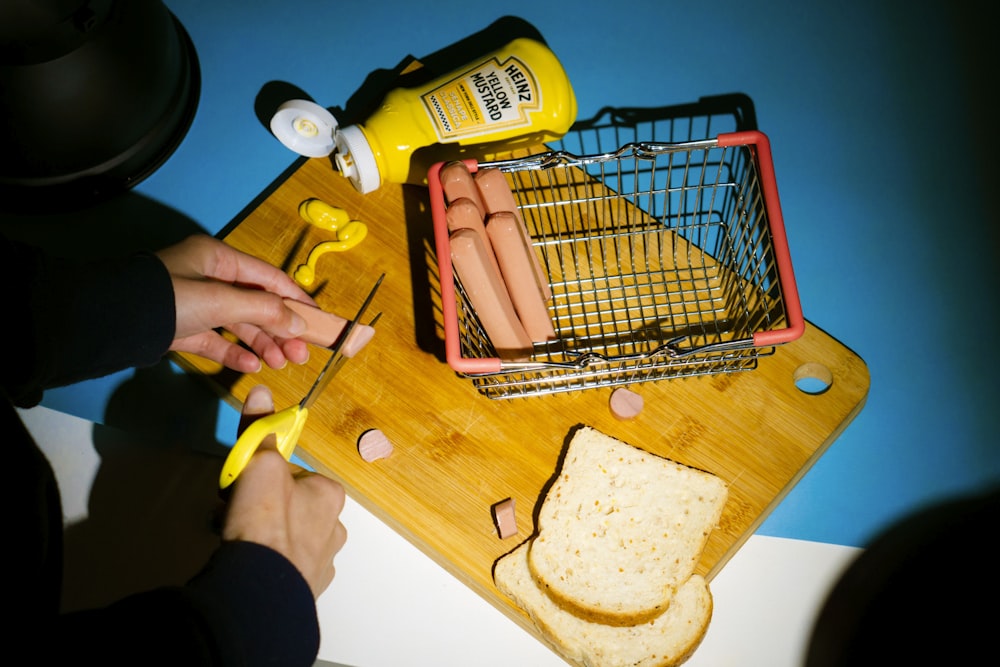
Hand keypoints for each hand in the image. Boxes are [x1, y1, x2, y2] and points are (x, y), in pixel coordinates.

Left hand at [155, 234, 312, 372]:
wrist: (113, 323)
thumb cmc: (170, 299)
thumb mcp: (221, 300)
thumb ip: (264, 310)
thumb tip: (300, 324)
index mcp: (217, 259)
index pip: (268, 277)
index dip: (295, 298)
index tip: (317, 319)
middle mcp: (208, 278)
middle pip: (255, 303)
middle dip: (280, 329)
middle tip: (301, 355)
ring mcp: (195, 305)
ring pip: (238, 324)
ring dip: (262, 343)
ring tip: (280, 364)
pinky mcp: (182, 329)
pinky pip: (215, 341)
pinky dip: (234, 352)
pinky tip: (252, 366)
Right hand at [222, 385, 347, 597]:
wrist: (261, 587)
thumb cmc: (265, 520)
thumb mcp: (259, 464)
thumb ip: (259, 429)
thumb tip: (262, 391)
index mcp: (329, 495)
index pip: (295, 475)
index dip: (265, 476)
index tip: (242, 484)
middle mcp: (334, 527)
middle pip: (290, 506)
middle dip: (260, 506)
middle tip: (233, 512)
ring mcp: (322, 562)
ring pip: (286, 537)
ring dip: (260, 534)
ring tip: (233, 538)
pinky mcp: (306, 590)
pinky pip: (283, 567)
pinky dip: (265, 562)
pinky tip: (245, 563)